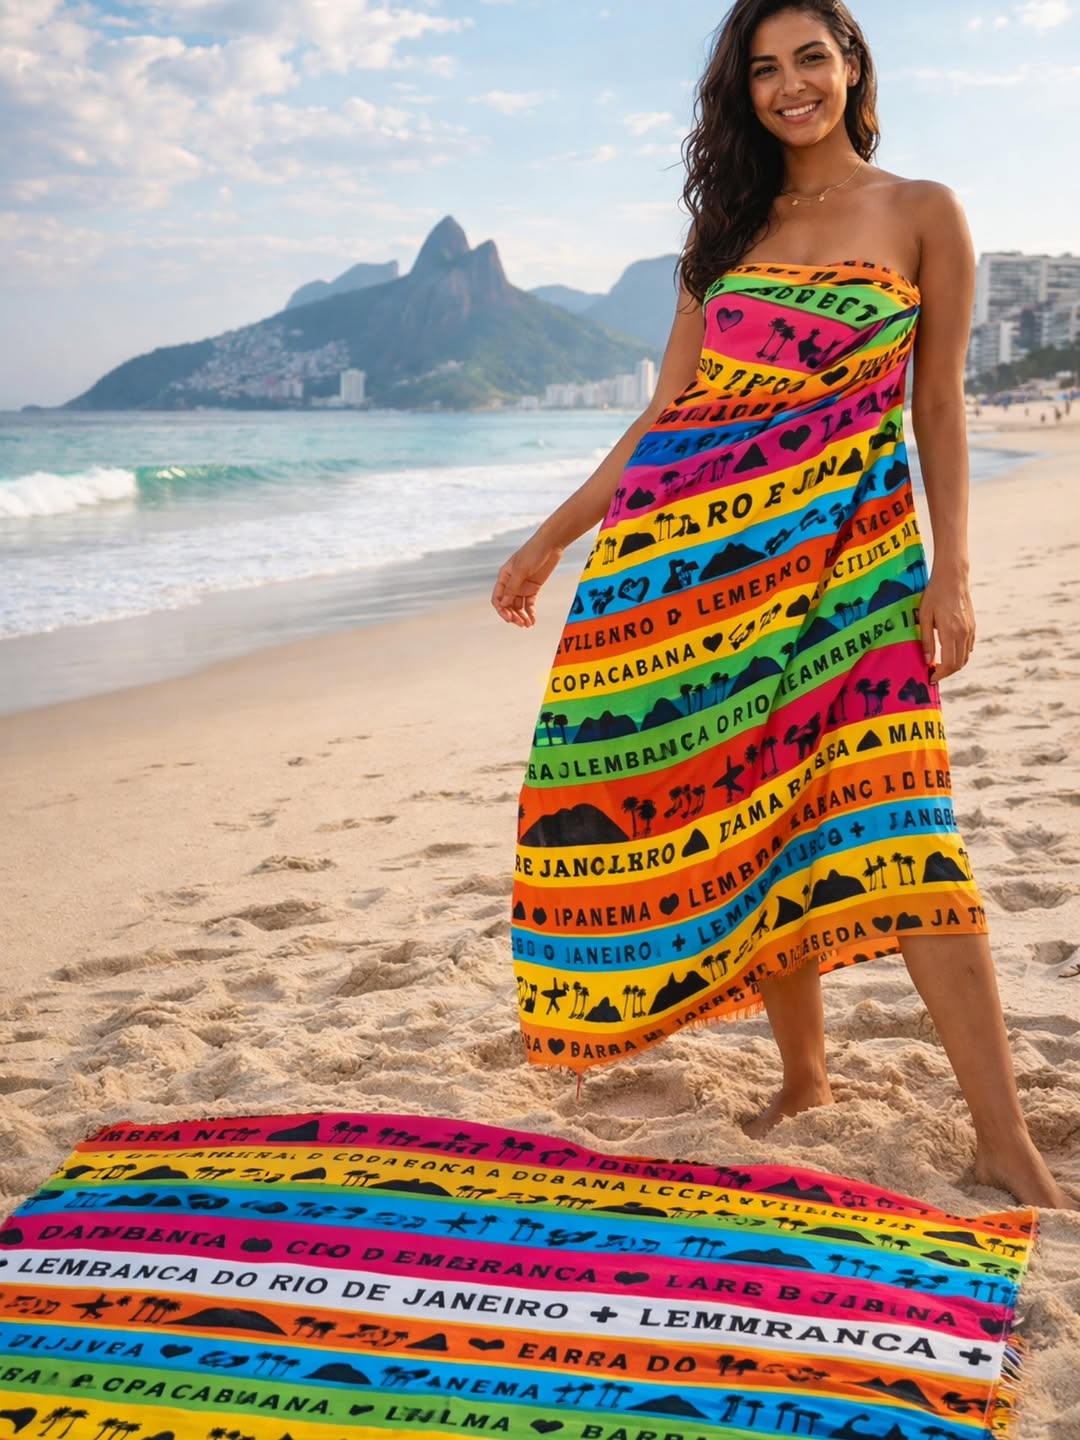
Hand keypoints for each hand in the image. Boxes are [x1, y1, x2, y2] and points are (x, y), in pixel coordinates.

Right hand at [491, 536, 563, 627]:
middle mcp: (511, 583)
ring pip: (518, 606)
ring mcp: (522, 586)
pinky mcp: (533, 588)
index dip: (502, 609)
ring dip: (521, 616)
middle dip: (513, 615)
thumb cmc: (533, 552)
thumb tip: (503, 604)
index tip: (509, 618)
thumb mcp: (521, 570)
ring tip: (528, 624)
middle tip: (521, 624)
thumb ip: (512, 587)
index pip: (498, 598)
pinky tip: (533, 620)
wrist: (551, 544)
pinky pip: (529, 603)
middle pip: (508, 604)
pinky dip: (530, 612)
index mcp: (504, 577)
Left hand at [918, 564, 974, 681]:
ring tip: (939, 665)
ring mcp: (970, 630)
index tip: (931, 678)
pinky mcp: (973, 626)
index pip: (949, 663)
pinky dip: (960, 655)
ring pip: (965, 657)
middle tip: (933, 673)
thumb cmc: (934, 595)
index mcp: (950, 632)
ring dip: (953, 665)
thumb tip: (927, 661)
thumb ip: (926, 641)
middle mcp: (963, 633)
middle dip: (946, 672)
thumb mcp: (924, 617)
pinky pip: (968, 647)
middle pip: (959, 664)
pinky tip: (948, 652)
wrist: (952, 578)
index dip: (940, 674)